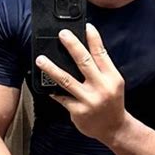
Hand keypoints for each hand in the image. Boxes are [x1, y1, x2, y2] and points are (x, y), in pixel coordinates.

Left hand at [35, 23, 125, 143]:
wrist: (114, 129)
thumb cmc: (112, 102)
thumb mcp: (113, 83)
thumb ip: (101, 68)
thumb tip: (84, 49)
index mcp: (112, 77)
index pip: (102, 53)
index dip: (94, 38)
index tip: (86, 26)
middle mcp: (101, 87)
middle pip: (84, 61)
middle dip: (72, 45)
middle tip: (61, 34)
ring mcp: (89, 100)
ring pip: (66, 79)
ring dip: (51, 68)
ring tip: (40, 59)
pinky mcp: (78, 111)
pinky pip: (61, 97)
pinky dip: (52, 90)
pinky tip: (45, 86)